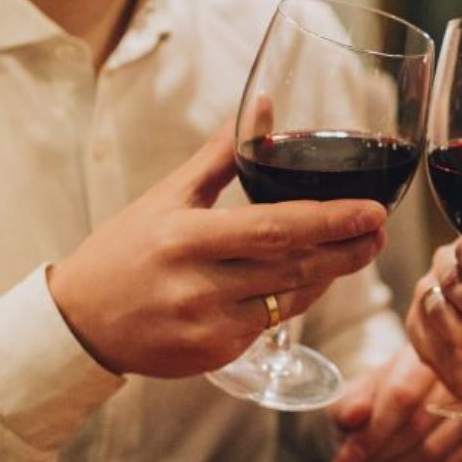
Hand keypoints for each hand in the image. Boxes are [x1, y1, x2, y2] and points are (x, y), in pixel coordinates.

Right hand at [47, 130, 387, 377]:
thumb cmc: (125, 250)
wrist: (81, 322)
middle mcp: (197, 285)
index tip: (373, 210)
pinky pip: (271, 326)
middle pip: (294, 268)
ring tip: (357, 250)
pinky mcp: (214, 356)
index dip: (331, 221)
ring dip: (329, 275)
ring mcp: (208, 326)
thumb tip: (266, 105)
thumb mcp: (168, 195)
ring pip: (290, 300)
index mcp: (184, 236)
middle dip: (347, 250)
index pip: (274, 228)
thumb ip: (222, 154)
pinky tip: (311, 281)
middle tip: (380, 230)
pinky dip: (295, 302)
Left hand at [329, 346, 461, 461]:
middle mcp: (456, 376)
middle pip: (418, 425)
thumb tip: (353, 417)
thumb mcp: (354, 393)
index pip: (400, 396)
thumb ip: (348, 403)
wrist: (405, 395)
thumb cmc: (377, 394)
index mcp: (421, 355)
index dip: (371, 435)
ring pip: (436, 450)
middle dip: (380, 457)